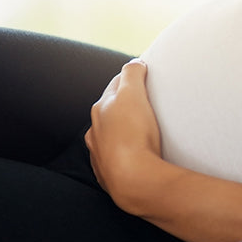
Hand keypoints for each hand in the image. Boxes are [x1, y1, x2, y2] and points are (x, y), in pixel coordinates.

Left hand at [84, 59, 165, 213]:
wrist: (133, 178)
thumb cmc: (133, 135)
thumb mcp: (133, 95)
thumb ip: (132, 75)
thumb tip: (134, 63)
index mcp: (101, 109)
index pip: (116, 84)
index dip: (131, 77)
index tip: (144, 74)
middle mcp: (96, 129)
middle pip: (111, 109)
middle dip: (125, 103)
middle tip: (146, 101)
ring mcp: (100, 152)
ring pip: (110, 135)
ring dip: (122, 129)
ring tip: (142, 129)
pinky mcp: (110, 173)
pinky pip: (116, 157)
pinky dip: (125, 152)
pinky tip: (137, 153)